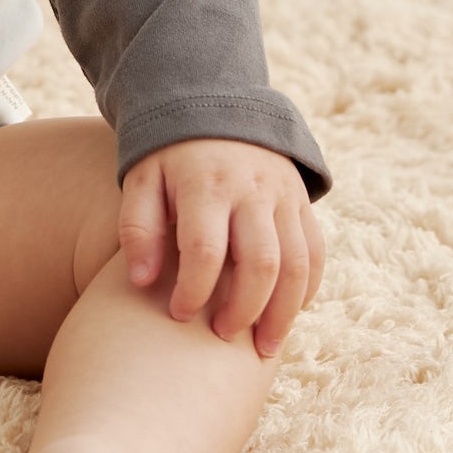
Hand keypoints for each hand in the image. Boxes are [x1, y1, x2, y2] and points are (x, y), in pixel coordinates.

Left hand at [117, 138, 324, 358]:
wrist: (213, 105)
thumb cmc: (169, 156)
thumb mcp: (142, 180)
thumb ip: (137, 228)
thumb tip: (144, 282)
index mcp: (205, 183)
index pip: (205, 249)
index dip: (193, 291)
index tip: (179, 315)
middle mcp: (251, 189)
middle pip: (262, 263)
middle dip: (245, 310)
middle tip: (223, 338)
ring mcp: (283, 194)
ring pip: (297, 264)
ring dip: (284, 313)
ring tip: (263, 348)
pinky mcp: (301, 201)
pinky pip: (315, 252)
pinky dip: (307, 289)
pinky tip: (287, 314)